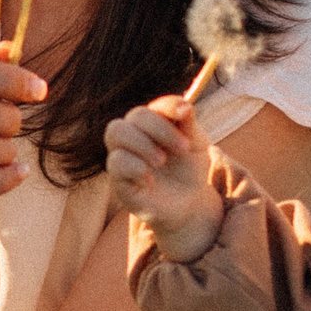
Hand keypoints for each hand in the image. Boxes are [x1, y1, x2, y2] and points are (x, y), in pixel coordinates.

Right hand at [104, 96, 222, 260]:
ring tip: (161, 161)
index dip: (168, 107)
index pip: (154, 106)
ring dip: (142, 144)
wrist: (187, 204)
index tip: (185, 115)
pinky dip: (136, 167)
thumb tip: (184, 105)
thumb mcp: (196, 146)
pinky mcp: (118, 179)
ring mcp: (123, 155)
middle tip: (182, 149)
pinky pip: (116, 162)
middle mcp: (133, 134)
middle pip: (135, 115)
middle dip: (159, 128)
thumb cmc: (188, 169)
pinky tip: (150, 179)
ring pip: (115, 132)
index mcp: (152, 123)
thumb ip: (188, 125)